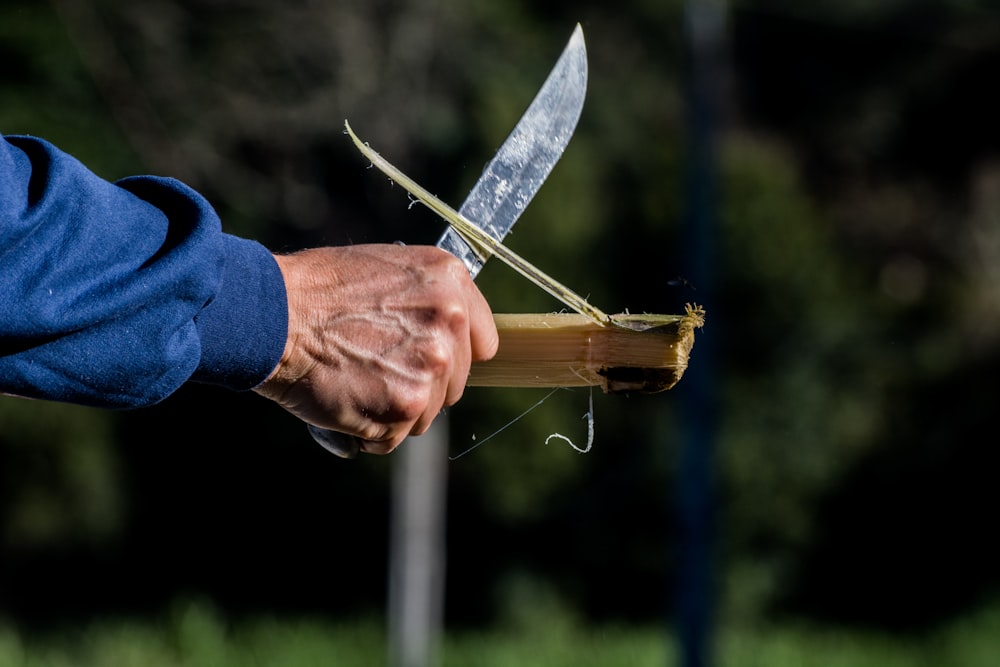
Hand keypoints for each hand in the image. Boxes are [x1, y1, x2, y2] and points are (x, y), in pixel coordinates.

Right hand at [254, 244, 497, 453]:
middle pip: (456, 383)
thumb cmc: (316, 291)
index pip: (484, 341)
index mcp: (450, 281)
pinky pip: (396, 436)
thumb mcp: (387, 271)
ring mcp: (433, 365)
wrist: (272, 314)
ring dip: (393, 409)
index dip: (455, 356)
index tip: (429, 361)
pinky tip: (345, 398)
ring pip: (428, 414)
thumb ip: (425, 302)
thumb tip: (447, 339)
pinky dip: (368, 431)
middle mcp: (451, 320)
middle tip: (374, 369)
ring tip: (354, 380)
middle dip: (419, 385)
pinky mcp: (408, 404)